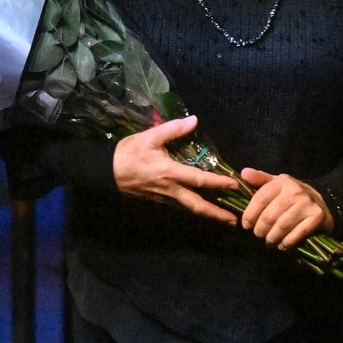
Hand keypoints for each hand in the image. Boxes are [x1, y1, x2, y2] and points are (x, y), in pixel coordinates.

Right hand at [113, 115, 239, 224]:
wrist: (107, 172)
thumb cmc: (129, 153)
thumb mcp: (150, 137)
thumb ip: (173, 129)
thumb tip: (194, 120)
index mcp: (170, 172)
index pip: (199, 179)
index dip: (217, 182)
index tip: (234, 185)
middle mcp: (170, 189)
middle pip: (197, 205)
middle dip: (216, 214)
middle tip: (234, 221)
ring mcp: (165, 197)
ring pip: (190, 208)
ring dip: (208, 214)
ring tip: (225, 218)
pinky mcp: (159, 200)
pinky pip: (181, 205)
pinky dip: (195, 208)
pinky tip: (204, 208)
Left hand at [239, 168, 333, 250]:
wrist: (323, 201)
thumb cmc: (293, 194)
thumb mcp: (277, 183)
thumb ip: (260, 179)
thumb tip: (243, 173)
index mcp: (282, 182)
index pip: (260, 198)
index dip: (250, 214)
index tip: (246, 225)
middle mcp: (295, 191)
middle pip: (270, 215)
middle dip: (260, 229)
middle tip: (258, 235)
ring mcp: (307, 204)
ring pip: (282, 226)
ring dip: (272, 238)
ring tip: (269, 242)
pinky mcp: (317, 216)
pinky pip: (298, 233)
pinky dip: (287, 242)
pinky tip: (282, 245)